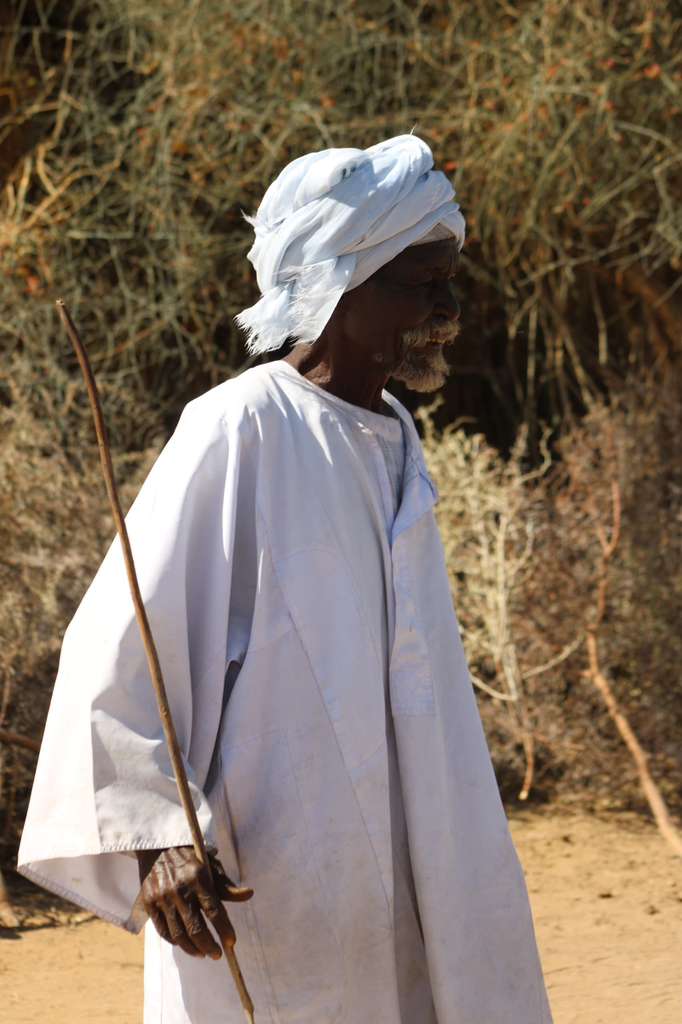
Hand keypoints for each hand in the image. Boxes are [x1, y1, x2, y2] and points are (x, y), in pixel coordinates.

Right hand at [136, 845, 252, 958]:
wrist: (156, 846)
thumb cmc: (189, 857)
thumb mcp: (210, 865)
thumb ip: (226, 885)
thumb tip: (249, 894)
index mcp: (197, 877)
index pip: (214, 911)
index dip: (224, 930)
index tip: (231, 943)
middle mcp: (178, 889)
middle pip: (195, 928)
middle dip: (209, 946)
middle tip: (217, 955)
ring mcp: (161, 898)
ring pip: (179, 935)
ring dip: (193, 949)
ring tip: (203, 954)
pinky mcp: (148, 903)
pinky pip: (163, 931)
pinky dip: (175, 941)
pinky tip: (185, 944)